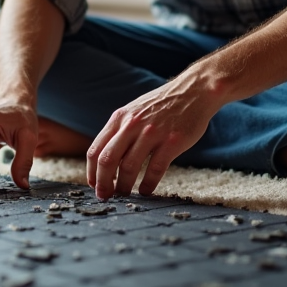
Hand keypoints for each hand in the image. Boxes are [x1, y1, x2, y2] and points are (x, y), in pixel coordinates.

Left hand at [86, 77, 218, 199]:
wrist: (194, 91)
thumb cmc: (162, 104)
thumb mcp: (134, 111)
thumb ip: (119, 130)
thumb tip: (104, 159)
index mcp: (119, 118)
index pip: (96, 150)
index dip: (92, 172)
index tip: (94, 185)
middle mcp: (132, 125)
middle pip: (107, 160)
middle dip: (103, 183)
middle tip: (105, 196)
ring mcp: (152, 133)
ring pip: (129, 167)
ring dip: (124, 186)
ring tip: (125, 194)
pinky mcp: (172, 141)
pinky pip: (155, 169)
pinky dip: (148, 184)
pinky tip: (146, 190)